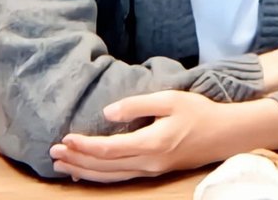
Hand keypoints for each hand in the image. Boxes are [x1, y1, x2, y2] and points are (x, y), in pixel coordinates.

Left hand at [49, 91, 233, 182]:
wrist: (224, 134)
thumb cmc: (198, 112)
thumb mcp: (169, 99)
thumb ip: (137, 105)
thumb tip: (107, 113)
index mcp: (151, 144)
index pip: (108, 149)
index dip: (84, 145)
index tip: (64, 138)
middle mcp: (148, 163)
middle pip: (104, 167)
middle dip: (77, 160)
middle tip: (53, 153)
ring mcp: (151, 170)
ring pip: (110, 176)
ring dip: (85, 171)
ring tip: (63, 165)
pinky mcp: (155, 171)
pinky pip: (121, 177)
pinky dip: (101, 176)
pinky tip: (90, 172)